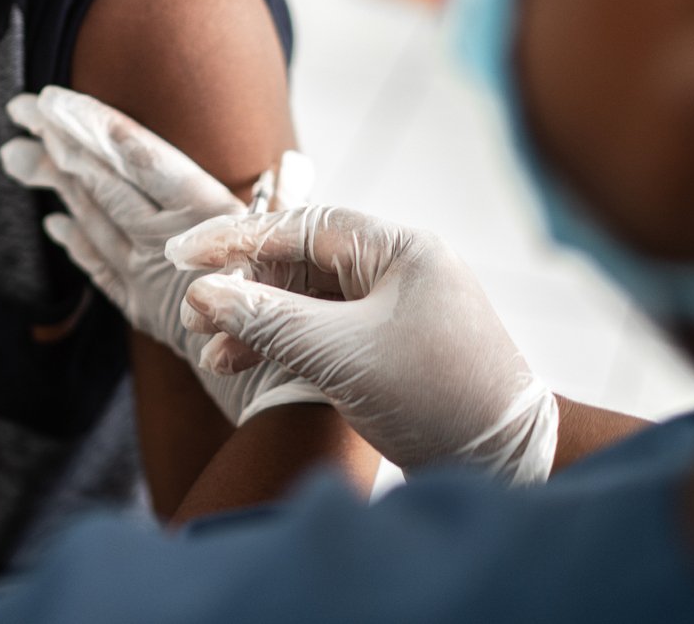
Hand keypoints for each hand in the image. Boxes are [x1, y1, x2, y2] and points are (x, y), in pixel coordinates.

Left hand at [0, 86, 326, 423]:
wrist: (282, 396)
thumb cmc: (301, 313)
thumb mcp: (299, 250)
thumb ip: (283, 204)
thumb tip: (289, 167)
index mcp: (203, 215)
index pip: (136, 156)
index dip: (92, 124)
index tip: (53, 99)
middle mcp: (165, 243)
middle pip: (102, 182)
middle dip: (58, 142)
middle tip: (19, 110)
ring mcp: (147, 279)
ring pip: (93, 219)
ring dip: (56, 184)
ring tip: (19, 153)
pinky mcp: (145, 311)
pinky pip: (100, 269)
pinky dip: (75, 242)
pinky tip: (53, 223)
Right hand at [169, 205, 558, 482]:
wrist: (509, 467)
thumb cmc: (437, 400)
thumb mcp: (342, 356)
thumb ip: (268, 320)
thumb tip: (201, 294)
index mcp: (399, 250)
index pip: (302, 226)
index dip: (236, 238)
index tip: (183, 254)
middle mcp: (398, 270)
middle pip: (300, 261)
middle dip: (243, 287)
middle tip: (194, 312)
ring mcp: (395, 311)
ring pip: (307, 301)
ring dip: (258, 322)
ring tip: (211, 351)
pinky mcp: (389, 350)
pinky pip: (324, 332)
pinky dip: (284, 346)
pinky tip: (243, 363)